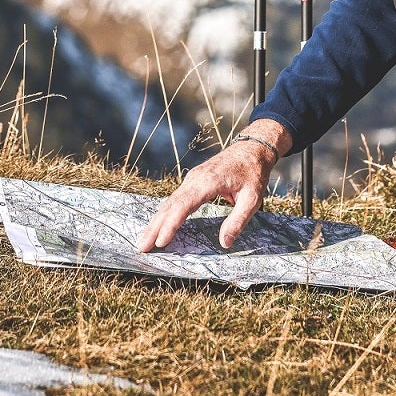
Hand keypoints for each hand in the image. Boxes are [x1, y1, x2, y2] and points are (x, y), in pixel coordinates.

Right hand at [136, 119, 289, 251]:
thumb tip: (225, 243)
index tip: (161, 242)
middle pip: (170, 205)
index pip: (184, 205)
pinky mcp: (193, 181)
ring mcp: (192, 179)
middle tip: (141, 246)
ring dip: (156, 221)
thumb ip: (238, 220)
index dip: (171, 224)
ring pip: (170, 202)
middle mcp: (195, 179)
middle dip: (155, 227)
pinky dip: (164, 214)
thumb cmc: (253, 173)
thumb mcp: (253, 198)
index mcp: (208, 182)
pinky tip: (157, 225)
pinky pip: (175, 199)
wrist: (252, 148)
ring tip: (143, 241)